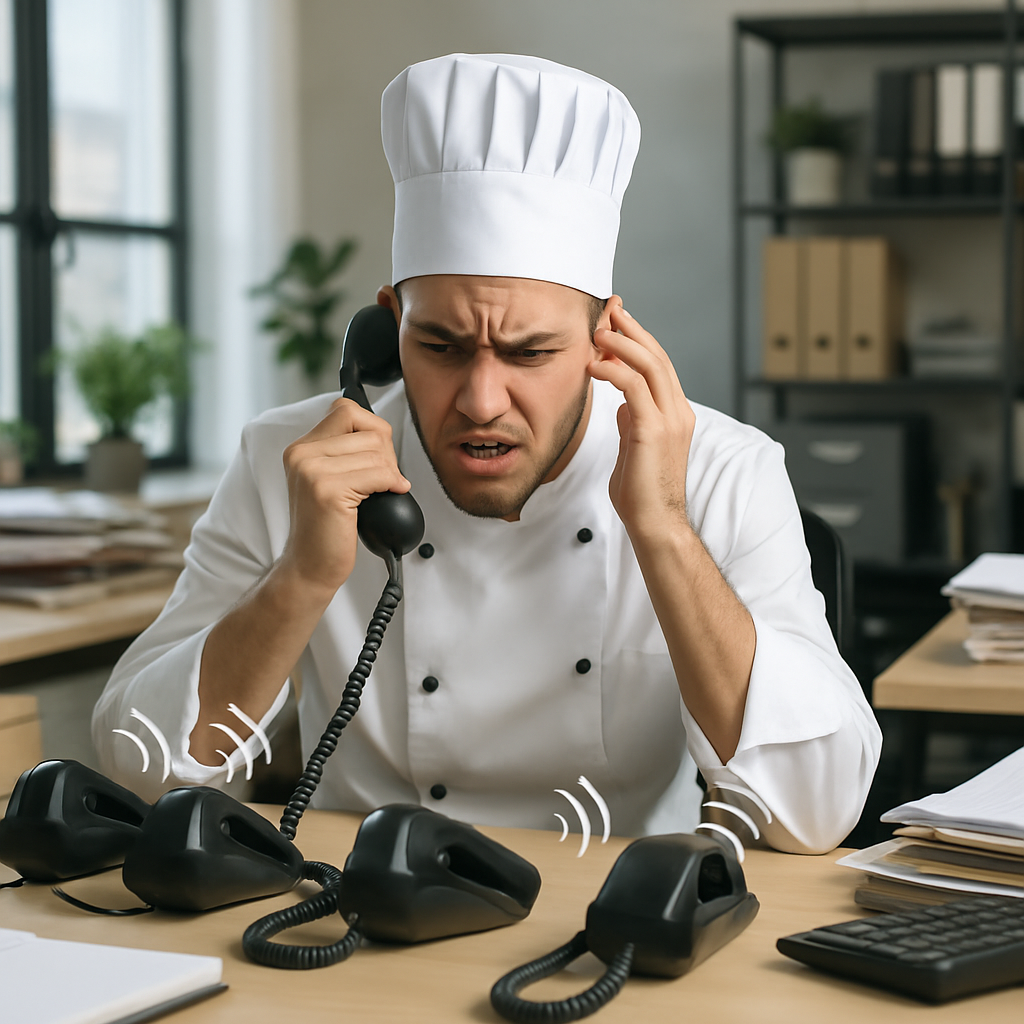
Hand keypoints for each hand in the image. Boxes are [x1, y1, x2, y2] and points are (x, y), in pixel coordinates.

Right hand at [278, 398, 410, 595]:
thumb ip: (346, 452)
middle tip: (382, 479)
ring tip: (379, 492)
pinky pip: (378, 474)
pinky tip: (388, 495)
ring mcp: (312, 471)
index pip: (347, 409)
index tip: (376, 456)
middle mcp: (302, 454)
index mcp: (302, 448)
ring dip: (390, 473)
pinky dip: (391, 485)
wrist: (310, 566)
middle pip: (367, 427)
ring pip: (376, 452)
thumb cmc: (327, 528)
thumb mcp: (330, 480)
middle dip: (386, 453)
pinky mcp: (327, 490)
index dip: (372, 429)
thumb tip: (382, 433)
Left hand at [587, 303, 695, 544]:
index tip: (616, 319)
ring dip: (621, 342)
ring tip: (597, 330)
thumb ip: (633, 421)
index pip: (658, 364)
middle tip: (609, 308)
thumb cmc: (641, 491)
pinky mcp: (653, 430)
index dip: (638, 338)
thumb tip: (622, 403)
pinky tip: (593, 364)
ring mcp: (670, 419)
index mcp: (676, 413)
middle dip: (631, 328)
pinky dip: (613, 369)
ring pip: (650, 364)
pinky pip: (633, 387)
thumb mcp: (635, 446)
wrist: (655, 523)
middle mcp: (678, 411)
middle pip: (657, 355)